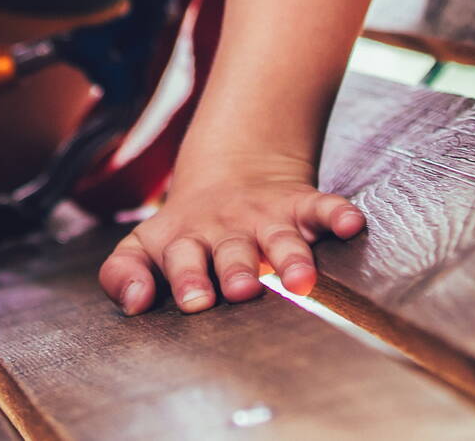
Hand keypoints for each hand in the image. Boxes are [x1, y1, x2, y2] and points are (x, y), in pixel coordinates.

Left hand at [96, 151, 364, 314]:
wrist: (230, 171)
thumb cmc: (184, 234)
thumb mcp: (143, 246)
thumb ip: (123, 273)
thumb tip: (133, 304)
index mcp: (183, 242)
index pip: (181, 260)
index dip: (187, 279)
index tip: (196, 302)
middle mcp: (224, 230)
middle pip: (232, 251)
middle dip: (237, 270)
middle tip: (241, 289)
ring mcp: (264, 218)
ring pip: (280, 238)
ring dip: (291, 257)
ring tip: (301, 280)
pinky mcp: (298, 206)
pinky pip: (321, 207)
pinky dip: (337, 213)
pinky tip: (351, 224)